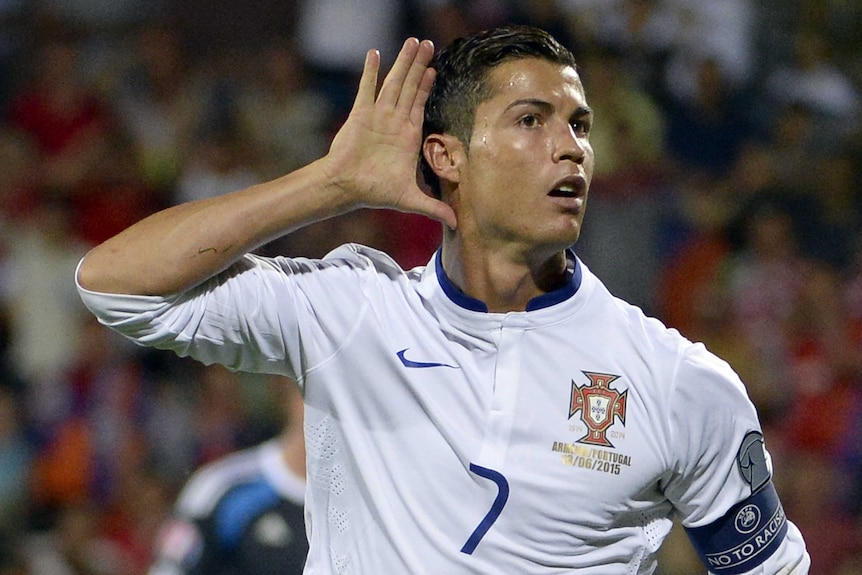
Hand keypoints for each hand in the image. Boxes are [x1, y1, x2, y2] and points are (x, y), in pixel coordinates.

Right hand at [323, 38, 456, 228]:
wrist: (347, 188)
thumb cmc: (375, 192)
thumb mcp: (410, 199)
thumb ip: (433, 207)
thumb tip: (455, 224)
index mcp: (406, 136)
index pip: (419, 105)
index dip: (427, 87)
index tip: (434, 69)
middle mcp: (393, 121)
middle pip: (409, 87)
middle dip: (418, 65)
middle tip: (427, 44)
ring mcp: (377, 116)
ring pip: (394, 83)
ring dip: (402, 63)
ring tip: (411, 42)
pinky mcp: (360, 114)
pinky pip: (366, 88)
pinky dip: (370, 71)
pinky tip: (375, 53)